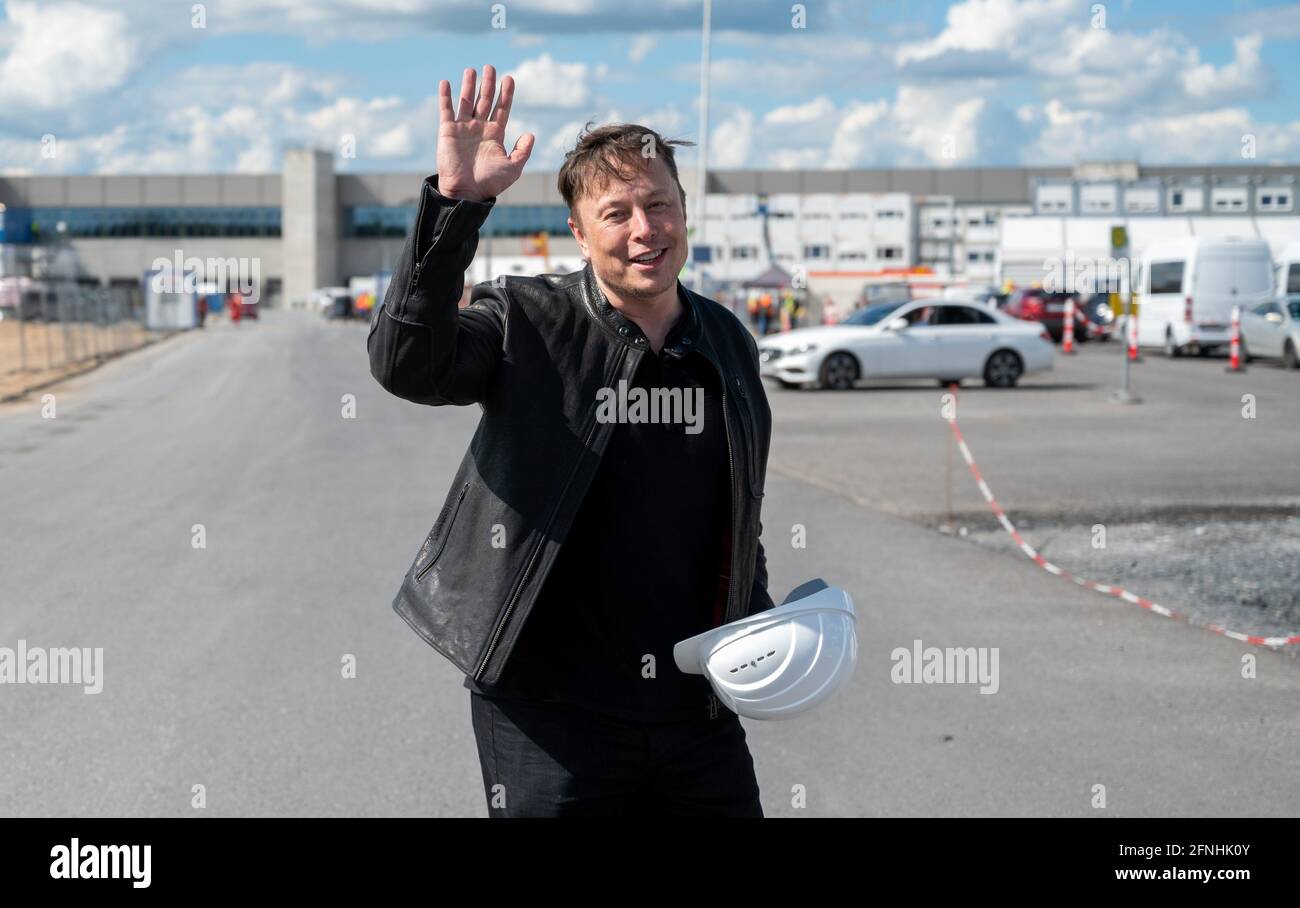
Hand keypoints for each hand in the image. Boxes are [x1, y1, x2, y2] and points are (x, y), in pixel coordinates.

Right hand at [437, 65, 533, 202]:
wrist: (466, 192)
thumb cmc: (489, 183)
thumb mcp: (512, 168)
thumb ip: (522, 151)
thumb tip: (530, 134)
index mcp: (495, 135)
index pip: (502, 109)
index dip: (506, 94)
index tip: (510, 79)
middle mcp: (479, 128)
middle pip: (485, 100)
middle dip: (488, 84)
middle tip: (491, 67)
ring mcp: (463, 128)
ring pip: (466, 101)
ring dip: (469, 86)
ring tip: (472, 70)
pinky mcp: (447, 131)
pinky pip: (446, 110)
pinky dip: (445, 97)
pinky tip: (446, 83)